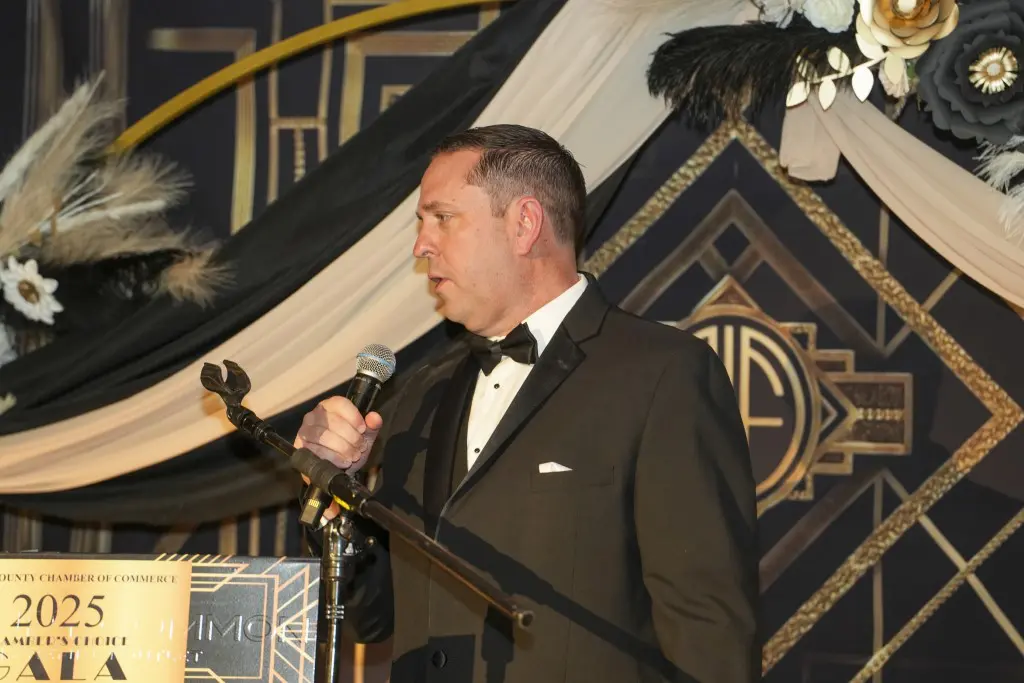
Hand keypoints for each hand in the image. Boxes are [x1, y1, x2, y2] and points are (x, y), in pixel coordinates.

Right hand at [294, 396, 382, 521]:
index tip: (363, 430)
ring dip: (343, 448)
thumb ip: (372, 426)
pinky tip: (344, 462)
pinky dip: (334, 458)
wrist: (334, 469)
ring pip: (323, 435)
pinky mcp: (300, 448)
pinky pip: (316, 451)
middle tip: (360, 448)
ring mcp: (304, 431)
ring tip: (353, 456)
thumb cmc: (348, 448)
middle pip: (333, 421)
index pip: (339, 403)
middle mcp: (314, 415)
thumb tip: (375, 417)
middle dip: (351, 437)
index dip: (354, 416)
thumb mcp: (364, 437)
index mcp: (330, 407)